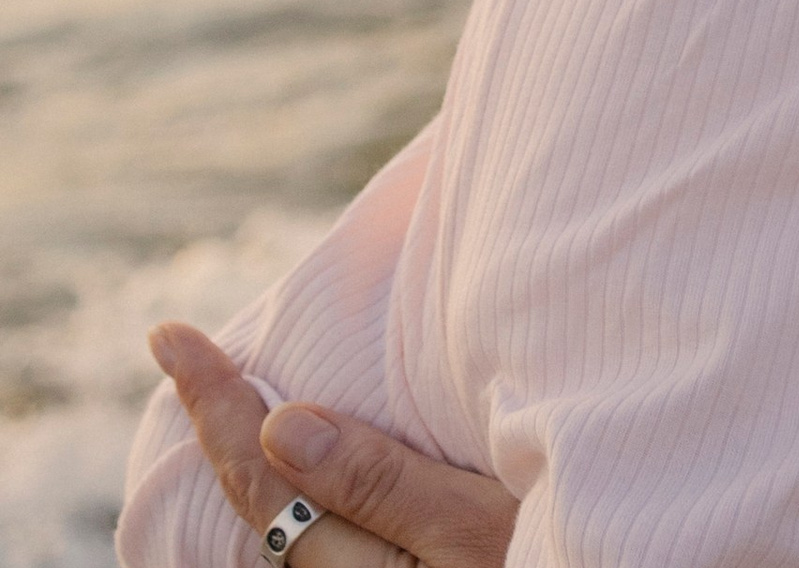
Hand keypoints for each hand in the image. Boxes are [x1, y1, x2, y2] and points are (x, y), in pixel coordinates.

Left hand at [149, 323, 513, 567]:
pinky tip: (303, 460)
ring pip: (280, 522)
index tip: (169, 335)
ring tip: (230, 397)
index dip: (212, 399)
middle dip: (218, 425)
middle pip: (254, 502)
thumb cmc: (547, 558)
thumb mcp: (474, 523)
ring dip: (254, 455)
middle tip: (185, 353)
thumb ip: (378, 480)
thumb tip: (280, 425)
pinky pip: (316, 535)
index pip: (259, 472)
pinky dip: (296, 486)